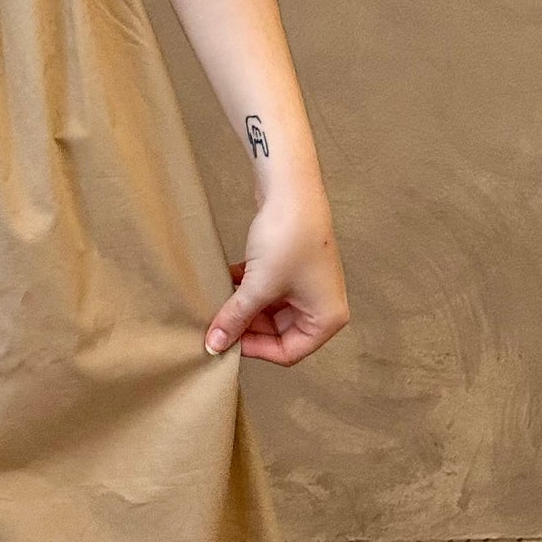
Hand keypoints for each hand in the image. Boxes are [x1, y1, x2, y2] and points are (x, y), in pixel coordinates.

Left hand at [204, 196, 349, 366]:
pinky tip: (226, 280)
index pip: (288, 353)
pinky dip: (247, 288)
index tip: (225, 341)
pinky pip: (268, 289)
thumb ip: (236, 318)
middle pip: (278, 332)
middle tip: (216, 323)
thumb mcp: (259, 286)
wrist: (291, 188)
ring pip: (270, 310)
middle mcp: (322, 304)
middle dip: (247, 327)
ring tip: (217, 302)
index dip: (255, 350)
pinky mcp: (292, 266)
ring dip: (244, 307)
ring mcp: (307, 284)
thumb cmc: (287, 240)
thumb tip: (214, 345)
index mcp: (326, 318)